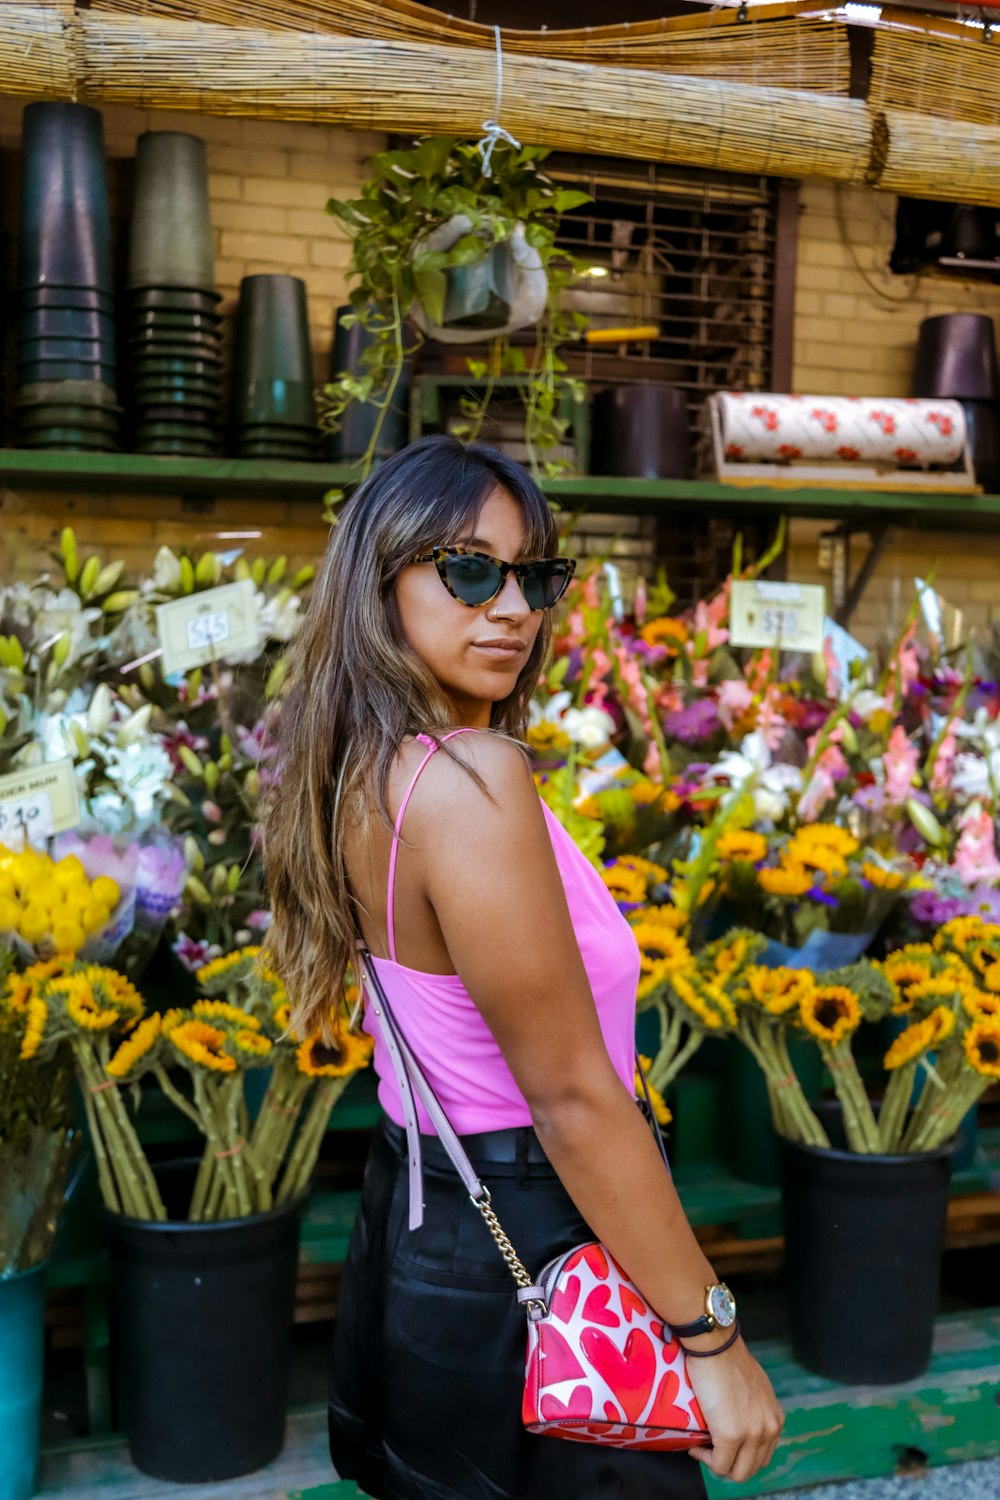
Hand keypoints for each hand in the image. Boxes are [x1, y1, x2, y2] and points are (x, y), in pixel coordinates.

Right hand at [686, 1336, 783, 1482]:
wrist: (715, 1345)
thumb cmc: (727, 1358)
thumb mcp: (754, 1386)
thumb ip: (755, 1408)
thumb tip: (741, 1418)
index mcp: (775, 1419)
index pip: (762, 1456)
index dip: (740, 1455)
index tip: (721, 1445)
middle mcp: (769, 1429)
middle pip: (751, 1468)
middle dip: (729, 1464)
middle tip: (710, 1449)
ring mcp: (752, 1434)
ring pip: (736, 1473)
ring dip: (717, 1464)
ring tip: (702, 1448)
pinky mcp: (731, 1435)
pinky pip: (718, 1464)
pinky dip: (704, 1458)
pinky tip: (695, 1446)